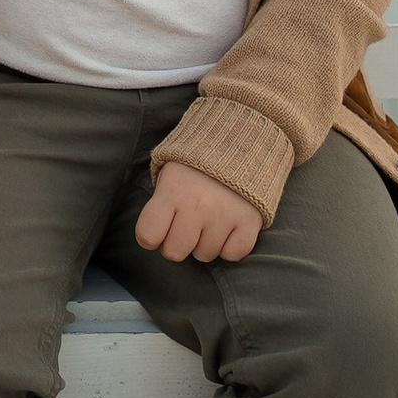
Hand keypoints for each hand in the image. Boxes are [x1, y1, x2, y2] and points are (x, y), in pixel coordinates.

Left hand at [134, 160, 261, 266]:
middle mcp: (198, 204)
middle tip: (186, 225)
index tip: (158, 229)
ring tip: (209, 219)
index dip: (150, 237)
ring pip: (204, 255)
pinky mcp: (250, 221)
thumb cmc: (196, 166)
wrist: (240, 141)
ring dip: (204, 243)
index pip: (147, 235)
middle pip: (175, 252)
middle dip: (177, 243)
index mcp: (172, 190)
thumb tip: (155, 239)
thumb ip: (160, 206)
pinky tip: (227, 228)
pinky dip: (229, 246)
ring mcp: (225, 214)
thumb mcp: (169, 175)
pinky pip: (232, 254)